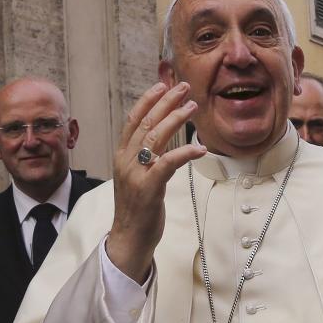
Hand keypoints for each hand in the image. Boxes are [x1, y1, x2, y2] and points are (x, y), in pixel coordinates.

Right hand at [105, 82, 206, 282]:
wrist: (128, 238)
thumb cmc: (136, 208)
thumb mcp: (136, 177)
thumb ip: (145, 158)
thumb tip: (163, 140)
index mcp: (121, 156)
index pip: (132, 120)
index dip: (147, 100)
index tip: (162, 85)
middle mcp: (125, 161)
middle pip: (145, 123)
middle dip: (165, 102)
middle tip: (184, 88)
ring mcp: (136, 174)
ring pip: (155, 138)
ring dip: (175, 119)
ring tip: (192, 107)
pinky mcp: (148, 189)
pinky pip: (167, 163)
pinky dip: (185, 153)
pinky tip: (200, 148)